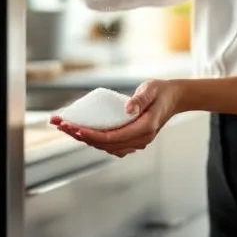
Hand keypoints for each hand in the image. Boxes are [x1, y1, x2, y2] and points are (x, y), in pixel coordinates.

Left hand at [50, 79, 183, 157]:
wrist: (174, 98)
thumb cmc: (161, 91)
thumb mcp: (151, 89)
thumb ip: (140, 99)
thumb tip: (127, 108)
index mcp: (145, 128)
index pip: (114, 137)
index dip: (93, 135)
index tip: (76, 129)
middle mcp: (140, 139)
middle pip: (106, 144)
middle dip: (83, 136)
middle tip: (63, 126)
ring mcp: (137, 142)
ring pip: (107, 146)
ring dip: (86, 139)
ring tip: (67, 128)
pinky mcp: (133, 139)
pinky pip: (112, 144)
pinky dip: (96, 140)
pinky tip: (82, 132)